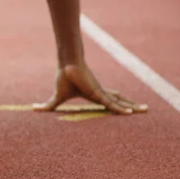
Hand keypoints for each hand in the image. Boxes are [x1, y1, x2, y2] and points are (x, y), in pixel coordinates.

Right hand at [33, 64, 147, 113]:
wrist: (67, 65)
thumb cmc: (63, 79)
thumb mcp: (57, 98)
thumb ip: (48, 106)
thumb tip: (34, 109)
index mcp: (94, 94)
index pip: (109, 101)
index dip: (118, 104)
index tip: (128, 108)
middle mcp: (100, 93)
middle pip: (119, 100)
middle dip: (131, 105)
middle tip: (143, 109)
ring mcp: (101, 93)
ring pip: (119, 102)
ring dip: (132, 106)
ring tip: (145, 110)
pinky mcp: (98, 93)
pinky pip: (111, 103)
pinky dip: (121, 108)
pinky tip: (131, 113)